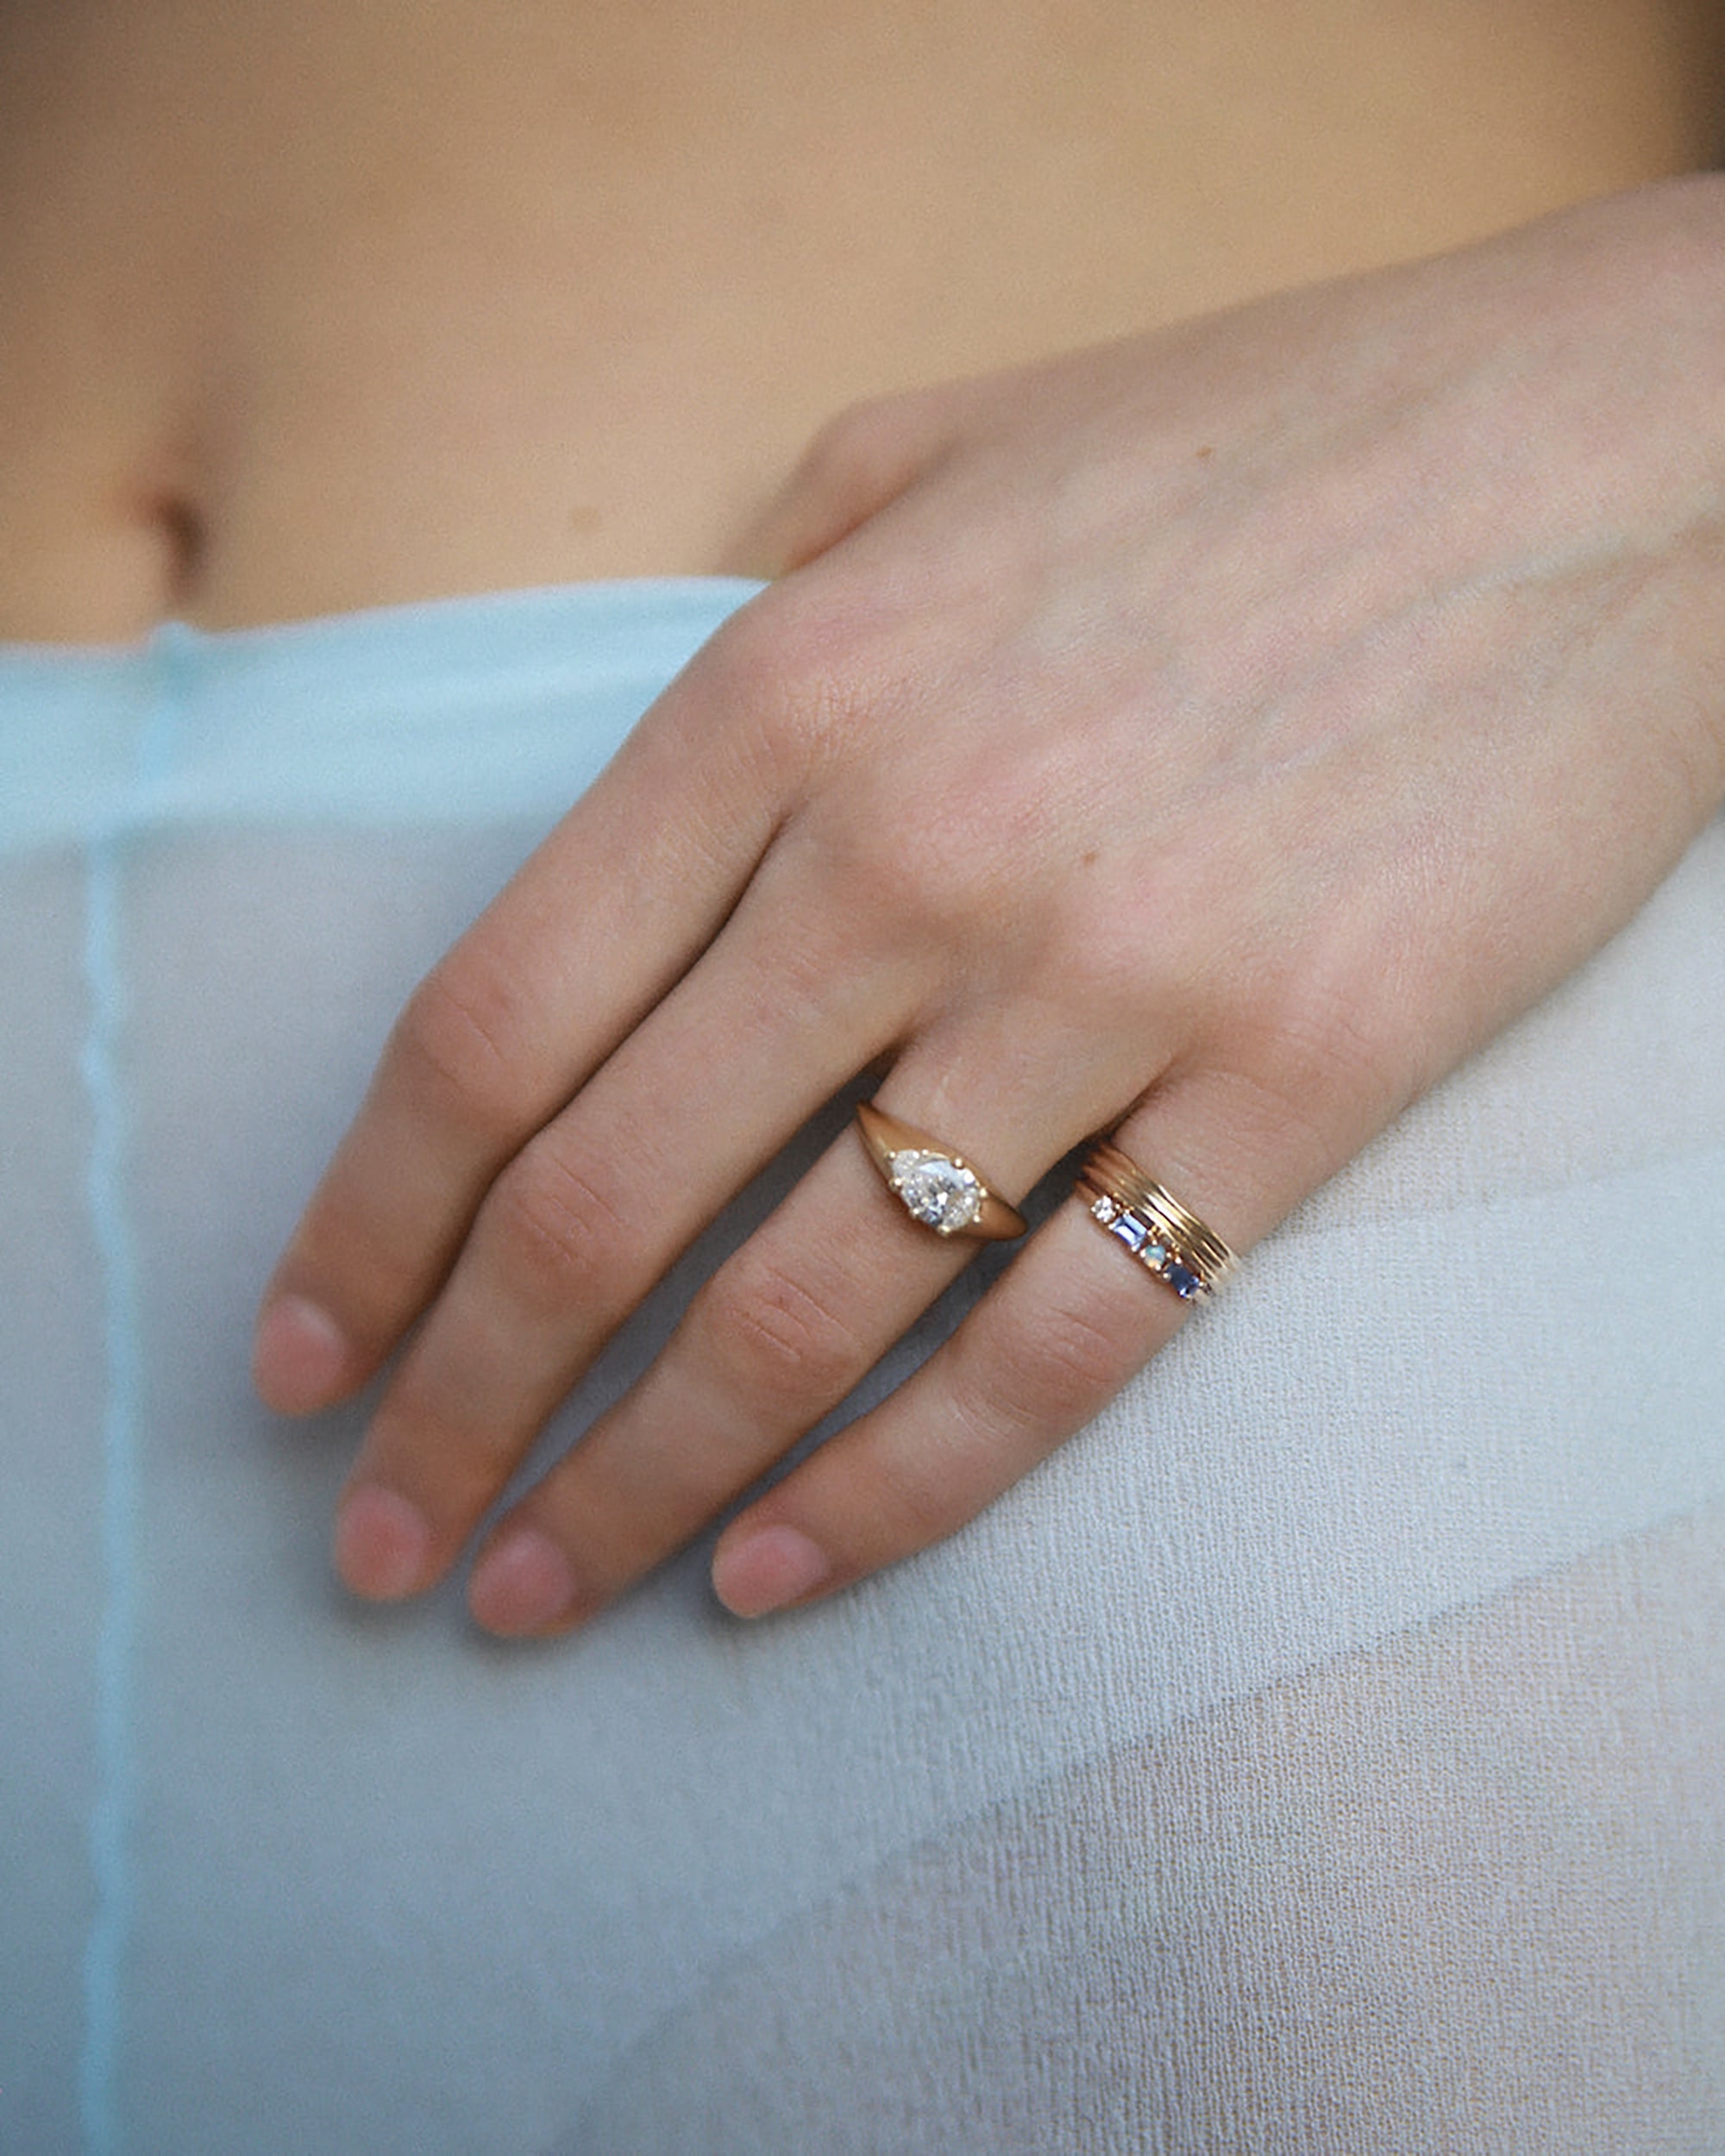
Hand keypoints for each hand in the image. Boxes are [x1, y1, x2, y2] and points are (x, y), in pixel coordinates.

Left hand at [253, 177, 1724, 1632]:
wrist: (1608, 456)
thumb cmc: (1258, 439)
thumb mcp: (931, 452)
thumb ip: (746, 609)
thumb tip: (639, 787)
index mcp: (786, 693)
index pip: (493, 1026)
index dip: (367, 1227)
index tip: (304, 1359)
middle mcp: (907, 855)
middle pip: (603, 1203)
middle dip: (462, 1406)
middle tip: (393, 1544)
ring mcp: (1105, 983)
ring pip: (805, 1308)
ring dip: (639, 1483)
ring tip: (545, 1589)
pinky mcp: (1295, 1081)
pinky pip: (1057, 1347)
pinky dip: (895, 1487)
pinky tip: (779, 1566)